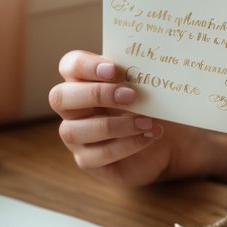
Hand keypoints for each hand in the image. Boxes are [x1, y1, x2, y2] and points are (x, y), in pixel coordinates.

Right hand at [50, 50, 209, 185]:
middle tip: (131, 95)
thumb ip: (136, 75)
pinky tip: (149, 136)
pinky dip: (127, 144)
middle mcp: (71, 109)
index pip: (69, 65)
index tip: (114, 69)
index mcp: (83, 81)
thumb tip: (143, 65)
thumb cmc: (149, 107)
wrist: (166, 141)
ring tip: (147, 121)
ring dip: (115, 125)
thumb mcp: (144, 88)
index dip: (85, 66)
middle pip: (60, 97)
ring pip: (75, 130)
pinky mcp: (89, 162)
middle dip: (95, 94)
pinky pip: (99, 155)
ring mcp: (76, 138)